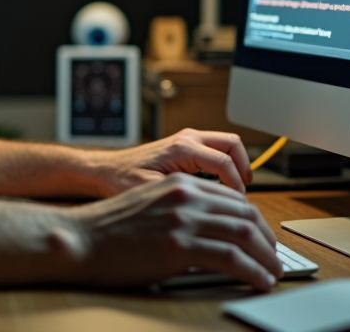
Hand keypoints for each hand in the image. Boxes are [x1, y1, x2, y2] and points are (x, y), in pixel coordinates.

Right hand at [56, 172, 280, 289]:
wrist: (81, 239)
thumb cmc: (110, 228)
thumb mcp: (151, 205)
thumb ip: (182, 209)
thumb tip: (213, 230)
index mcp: (180, 184)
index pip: (234, 198)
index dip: (256, 220)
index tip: (264, 238)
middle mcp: (186, 196)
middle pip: (245, 214)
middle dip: (267, 239)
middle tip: (275, 257)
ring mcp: (183, 220)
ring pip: (244, 235)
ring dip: (266, 257)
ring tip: (272, 272)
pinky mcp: (179, 247)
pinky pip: (231, 259)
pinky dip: (253, 271)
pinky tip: (258, 281)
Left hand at [85, 129, 252, 196]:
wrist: (105, 171)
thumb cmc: (122, 182)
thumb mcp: (151, 194)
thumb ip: (181, 198)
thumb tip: (209, 210)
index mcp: (181, 149)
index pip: (224, 163)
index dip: (235, 187)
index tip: (236, 208)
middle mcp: (187, 139)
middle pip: (233, 144)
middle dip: (244, 168)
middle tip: (243, 195)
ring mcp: (187, 139)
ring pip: (228, 143)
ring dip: (238, 164)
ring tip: (236, 192)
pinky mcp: (185, 145)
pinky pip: (217, 148)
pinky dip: (226, 163)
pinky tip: (220, 187)